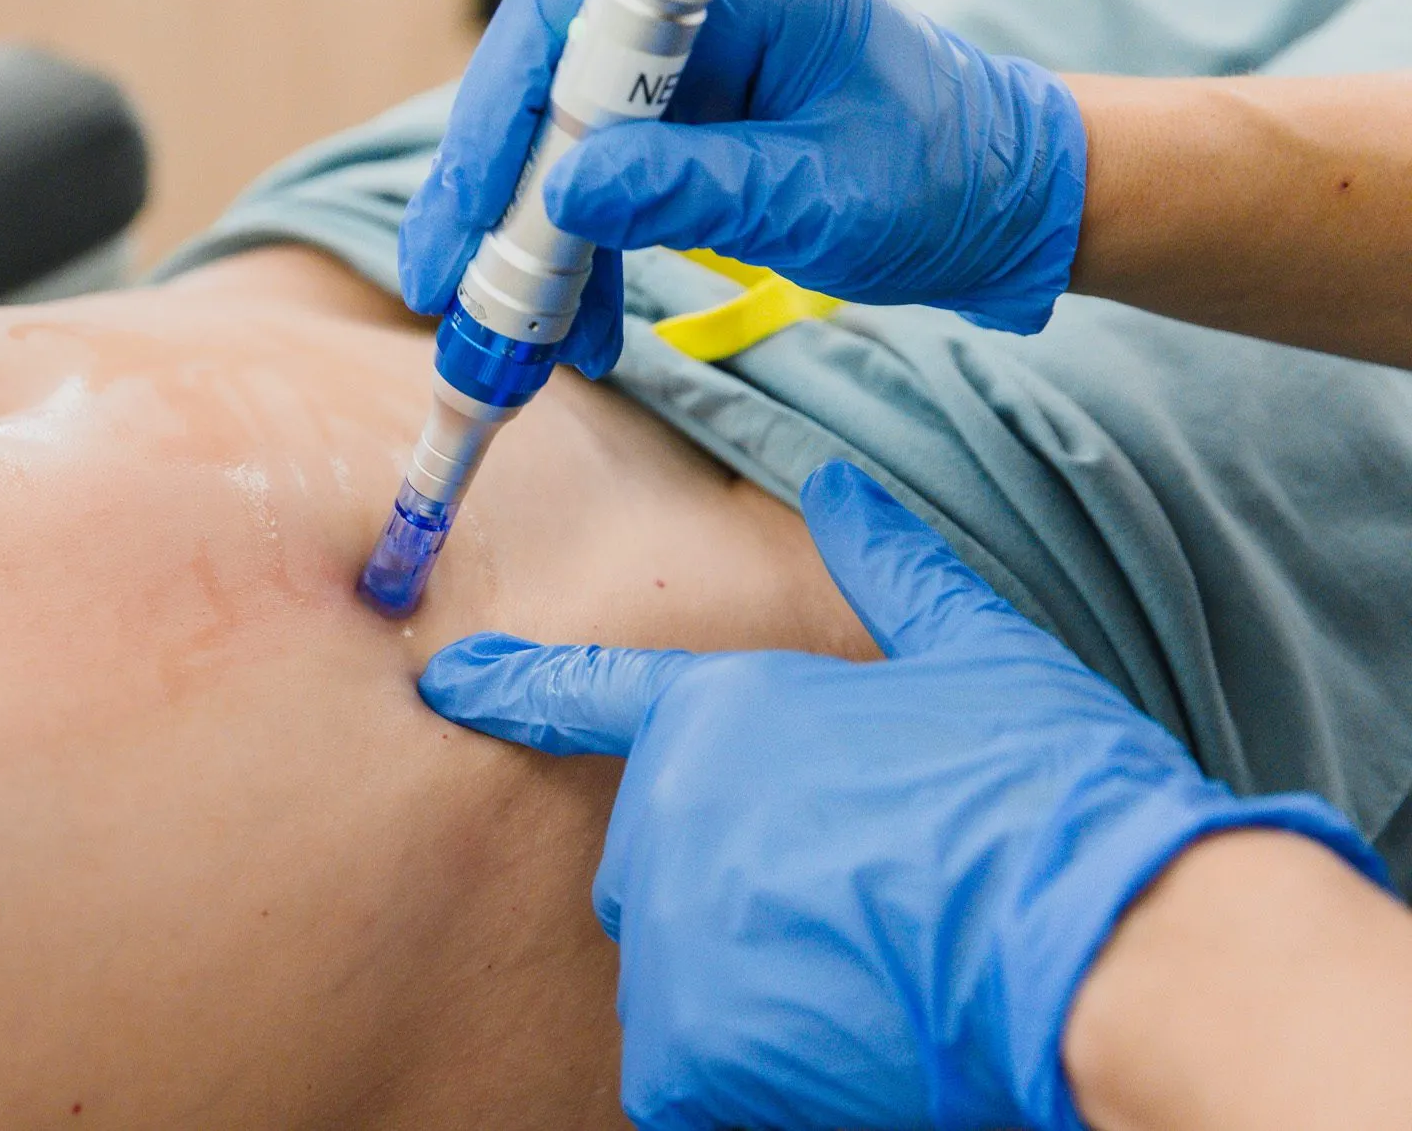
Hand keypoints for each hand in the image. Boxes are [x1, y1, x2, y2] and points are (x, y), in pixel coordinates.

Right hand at [400, 0, 1089, 374]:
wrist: (1004, 200)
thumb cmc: (942, 180)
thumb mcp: (818, 198)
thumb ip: (691, 191)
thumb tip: (566, 199)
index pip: (572, 12)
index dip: (505, 110)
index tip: (477, 210)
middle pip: (541, 72)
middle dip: (490, 187)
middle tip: (442, 282)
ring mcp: (684, 56)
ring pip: (555, 132)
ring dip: (525, 235)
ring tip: (510, 335)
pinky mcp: (680, 112)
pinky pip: (595, 171)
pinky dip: (577, 249)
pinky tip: (580, 325)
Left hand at [418, 462, 1384, 1130]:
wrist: (1103, 946)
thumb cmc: (1043, 791)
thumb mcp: (977, 654)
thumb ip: (889, 568)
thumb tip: (840, 483)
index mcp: (725, 715)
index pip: (589, 695)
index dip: (516, 687)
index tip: (448, 681)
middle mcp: (670, 819)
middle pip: (644, 864)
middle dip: (716, 884)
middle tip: (839, 901)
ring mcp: (671, 936)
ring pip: (669, 968)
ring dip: (740, 980)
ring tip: (862, 975)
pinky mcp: (690, 1048)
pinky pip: (679, 1069)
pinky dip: (742, 1067)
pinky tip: (834, 1043)